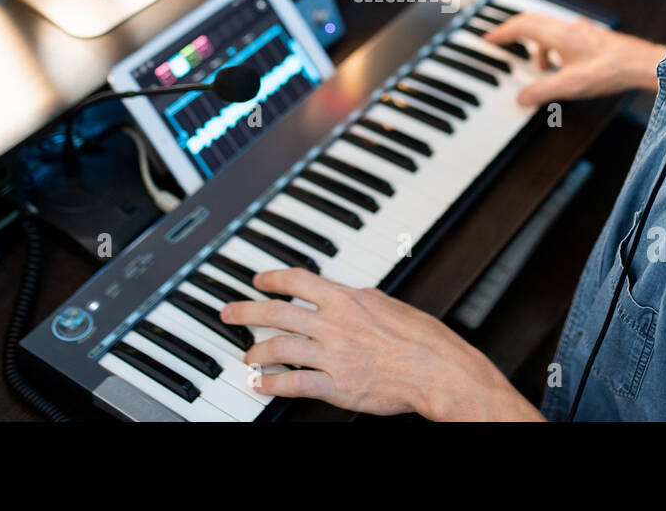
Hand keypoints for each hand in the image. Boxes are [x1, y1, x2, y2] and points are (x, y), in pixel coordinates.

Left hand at [220, 268, 542, 420]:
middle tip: (228, 313)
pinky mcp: (336, 386)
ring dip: (255, 351)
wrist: (436, 370)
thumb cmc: (421, 338)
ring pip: (279, 348)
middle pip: (277, 313)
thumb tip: (343, 293)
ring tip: (246, 356)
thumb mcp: (386, 303)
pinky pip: (293, 383)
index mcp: (347, 299)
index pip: (298, 280)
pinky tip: (260, 384)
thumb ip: (358, 299)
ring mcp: (333, 356)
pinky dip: (271, 383)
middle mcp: (334, 324)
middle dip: (246, 312)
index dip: (272, 278)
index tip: (258, 280)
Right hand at [482, 12, 665, 104]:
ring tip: (538, 67)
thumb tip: (521, 98)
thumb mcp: (571, 86)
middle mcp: (568, 27)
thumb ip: (543, 92)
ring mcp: (581, 30)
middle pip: (531, 21)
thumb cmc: (611, 71)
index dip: (501, 32)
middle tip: (500, 42)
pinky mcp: (591, 36)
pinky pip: (562, 35)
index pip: (522, 26)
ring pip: (548, 28)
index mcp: (559, 35)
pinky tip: (561, 65)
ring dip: (536, 44)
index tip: (488, 39)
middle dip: (513, 31)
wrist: (642, 64)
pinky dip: (552, 47)